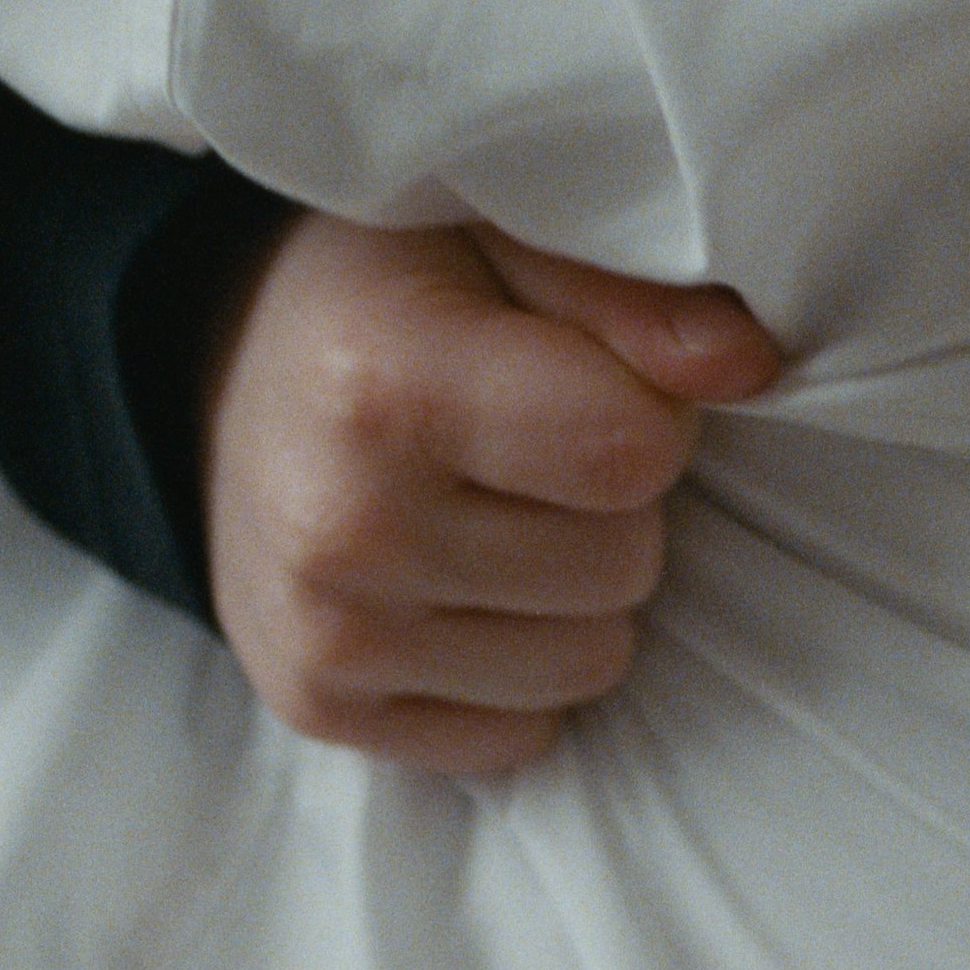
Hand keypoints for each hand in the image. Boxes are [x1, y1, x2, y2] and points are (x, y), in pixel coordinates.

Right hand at [203, 214, 778, 772]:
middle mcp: (341, 524)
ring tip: (494, 517)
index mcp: (387, 385)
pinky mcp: (321, 709)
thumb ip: (627, 290)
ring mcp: (327, 636)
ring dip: (572, 598)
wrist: (220, 378)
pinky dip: (514, 672)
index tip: (583, 381)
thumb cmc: (385, 293)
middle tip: (530, 452)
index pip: (633, 454)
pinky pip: (520, 736)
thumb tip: (749, 365)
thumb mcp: (494, 233)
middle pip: (621, 568)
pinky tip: (456, 589)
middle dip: (608, 509)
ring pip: (587, 664)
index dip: (643, 415)